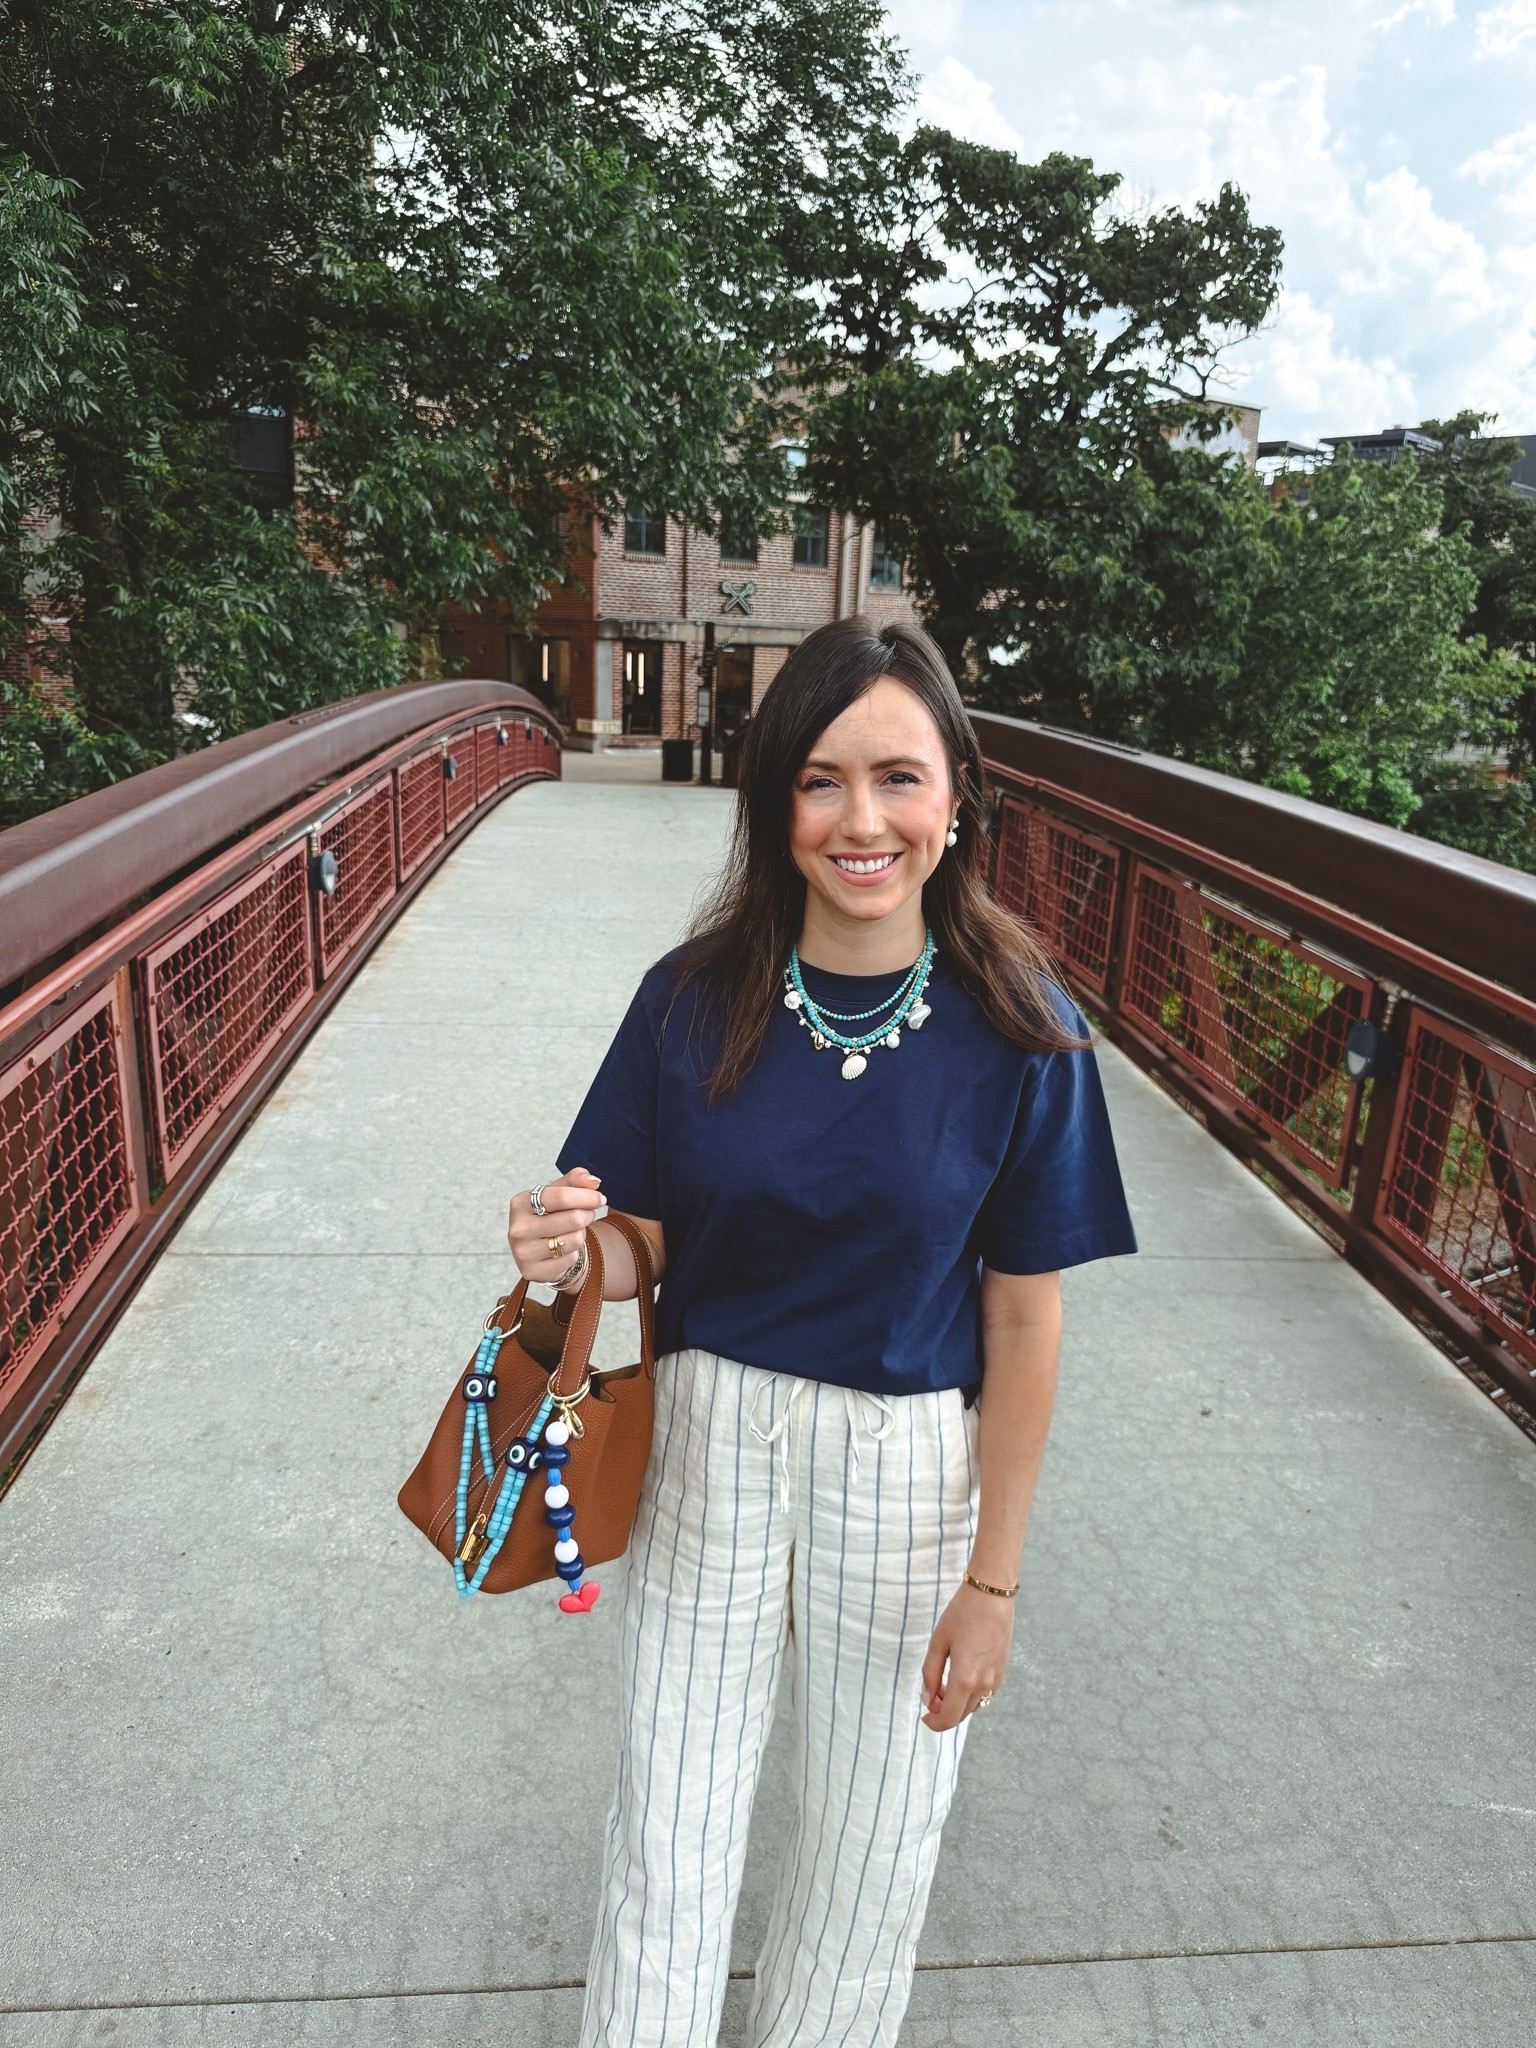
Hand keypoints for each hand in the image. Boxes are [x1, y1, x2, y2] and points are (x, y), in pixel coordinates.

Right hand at [508, 1167, 604, 1284]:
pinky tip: (564, 1250)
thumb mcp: (559, 1193)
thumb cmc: (550, 1215)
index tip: (600, 1198)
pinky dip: (573, 1254)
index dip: (587, 1196)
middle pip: (572, 1218)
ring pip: (574, 1240)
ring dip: (581, 1234)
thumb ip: (575, 1180)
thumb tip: (592, 1182)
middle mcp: (518, 1228)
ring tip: (572, 1231)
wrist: (539, 1249)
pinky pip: (569, 1259)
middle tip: (587, 1214)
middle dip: (587, 1215)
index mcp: (521, 1203)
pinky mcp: (532, 1271)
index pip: (561, 1196)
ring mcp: (523, 1252)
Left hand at [919, 1581, 1014, 1731]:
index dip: (934, 1723)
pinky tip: (962, 1676)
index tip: (924, 1716)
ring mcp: (996, 1679)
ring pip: (974, 1706)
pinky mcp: (1002, 1671)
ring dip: (957, 1703)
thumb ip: (930, 1674)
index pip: (949, 1717)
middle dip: (943, 1711)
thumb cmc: (962, 1614)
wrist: (992, 1595)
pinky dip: (971, 1694)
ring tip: (944, 1683)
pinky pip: (985, 1694)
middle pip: (962, 1715)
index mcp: (965, 1679)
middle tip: (931, 1693)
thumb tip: (927, 1698)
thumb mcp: (938, 1642)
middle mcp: (984, 1684)